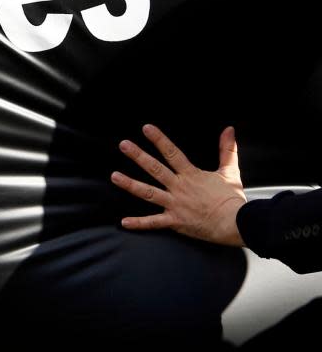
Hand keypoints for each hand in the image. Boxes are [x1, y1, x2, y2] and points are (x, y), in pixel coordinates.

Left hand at [110, 124, 245, 246]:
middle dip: (138, 156)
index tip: (146, 128)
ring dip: (130, 185)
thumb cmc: (233, 198)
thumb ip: (227, 150)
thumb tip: (229, 129)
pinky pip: (154, 222)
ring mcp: (175, 204)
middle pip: (155, 169)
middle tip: (123, 145)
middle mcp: (179, 187)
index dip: (159, 140)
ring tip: (114, 176)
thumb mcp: (230, 171)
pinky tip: (124, 222)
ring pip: (148, 192)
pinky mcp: (175, 221)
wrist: (237, 223)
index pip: (172, 153)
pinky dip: (139, 223)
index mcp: (191, 175)